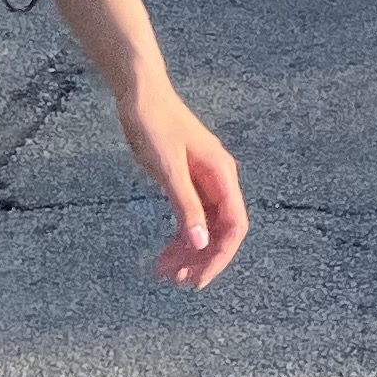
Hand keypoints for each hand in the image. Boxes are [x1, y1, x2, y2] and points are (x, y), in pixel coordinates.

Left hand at [117, 81, 248, 287]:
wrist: (142, 95)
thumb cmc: (156, 125)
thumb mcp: (169, 169)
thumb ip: (186, 206)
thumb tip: (202, 243)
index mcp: (222, 175)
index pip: (234, 226)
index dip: (220, 256)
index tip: (198, 280)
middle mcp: (219, 180)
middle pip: (221, 231)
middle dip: (202, 259)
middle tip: (175, 282)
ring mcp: (204, 181)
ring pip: (206, 227)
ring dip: (189, 252)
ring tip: (164, 273)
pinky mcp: (188, 181)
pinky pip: (191, 217)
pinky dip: (180, 238)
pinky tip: (163, 254)